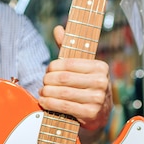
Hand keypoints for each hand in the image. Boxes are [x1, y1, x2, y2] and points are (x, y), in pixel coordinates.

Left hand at [38, 25, 112, 143]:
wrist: (100, 114)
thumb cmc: (87, 87)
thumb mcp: (81, 68)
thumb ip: (69, 49)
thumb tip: (58, 29)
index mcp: (100, 67)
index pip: (69, 63)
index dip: (53, 66)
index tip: (47, 70)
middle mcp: (101, 82)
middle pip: (64, 78)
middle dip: (48, 80)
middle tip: (43, 83)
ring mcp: (97, 99)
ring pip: (63, 93)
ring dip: (47, 93)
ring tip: (42, 92)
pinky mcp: (90, 113)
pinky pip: (64, 106)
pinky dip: (50, 104)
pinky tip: (45, 102)